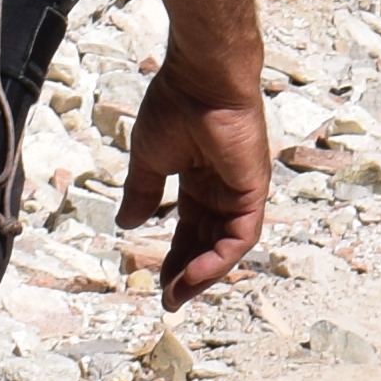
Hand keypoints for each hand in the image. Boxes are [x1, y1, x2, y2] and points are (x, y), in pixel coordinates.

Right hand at [118, 50, 270, 307]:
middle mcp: (224, 187)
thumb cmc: (175, 107)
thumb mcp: (150, 160)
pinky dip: (219, 259)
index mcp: (201, 179)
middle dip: (188, 272)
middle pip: (209, 241)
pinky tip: (194, 275)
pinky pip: (241, 236)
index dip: (176, 256)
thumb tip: (128, 225)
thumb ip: (143, 193)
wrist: (199, 80)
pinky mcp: (253, 189)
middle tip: (169, 300)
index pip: (191, 228)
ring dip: (203, 274)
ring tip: (178, 296)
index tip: (158, 281)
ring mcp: (242, 189)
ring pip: (226, 245)